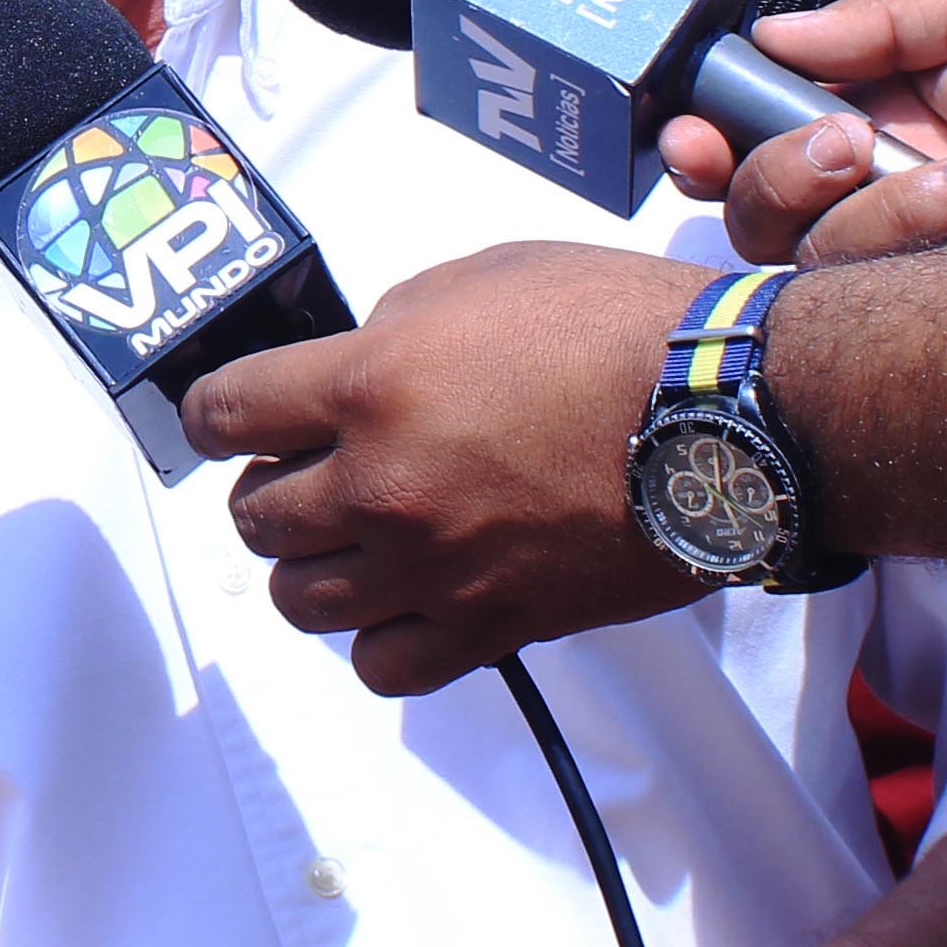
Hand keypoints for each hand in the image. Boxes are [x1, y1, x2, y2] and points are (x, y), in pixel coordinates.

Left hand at [187, 245, 707, 696]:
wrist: (731, 416)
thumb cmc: (620, 329)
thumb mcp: (483, 278)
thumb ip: (392, 327)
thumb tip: (352, 367)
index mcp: (369, 384)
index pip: (221, 414)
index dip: (216, 416)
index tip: (231, 421)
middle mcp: (382, 487)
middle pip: (256, 521)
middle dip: (271, 493)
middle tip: (312, 475)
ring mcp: (433, 568)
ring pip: (303, 604)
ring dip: (316, 570)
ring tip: (359, 542)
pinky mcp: (492, 627)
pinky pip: (385, 668)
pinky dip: (383, 641)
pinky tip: (412, 601)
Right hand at [656, 0, 946, 266]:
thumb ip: (887, 19)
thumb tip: (772, 31)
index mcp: (875, 97)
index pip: (752, 129)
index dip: (704, 136)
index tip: (692, 130)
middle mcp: (877, 177)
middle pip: (755, 208)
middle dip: (776, 174)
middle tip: (851, 140)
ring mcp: (914, 244)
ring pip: (814, 257)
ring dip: (881, 206)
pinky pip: (889, 296)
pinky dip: (927, 239)